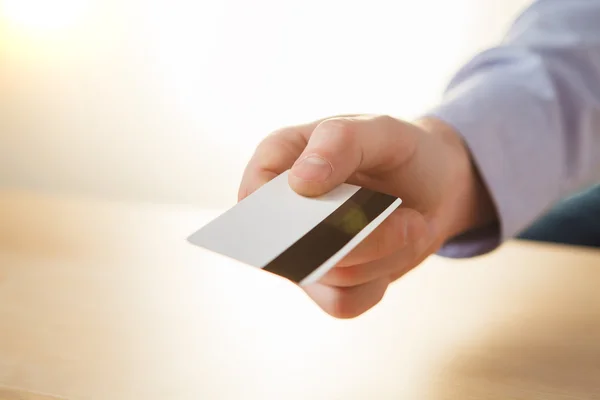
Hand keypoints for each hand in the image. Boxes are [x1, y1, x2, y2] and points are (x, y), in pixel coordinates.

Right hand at [239, 115, 494, 317]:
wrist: (435, 186)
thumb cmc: (395, 151)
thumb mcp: (378, 131)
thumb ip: (339, 142)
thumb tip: (299, 182)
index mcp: (280, 162)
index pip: (254, 192)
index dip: (277, 207)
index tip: (318, 196)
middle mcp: (284, 213)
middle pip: (292, 246)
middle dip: (351, 236)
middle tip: (401, 218)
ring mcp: (303, 252)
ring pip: (329, 275)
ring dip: (381, 251)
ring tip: (410, 222)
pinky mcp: (328, 285)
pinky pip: (343, 302)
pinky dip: (380, 279)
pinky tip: (398, 248)